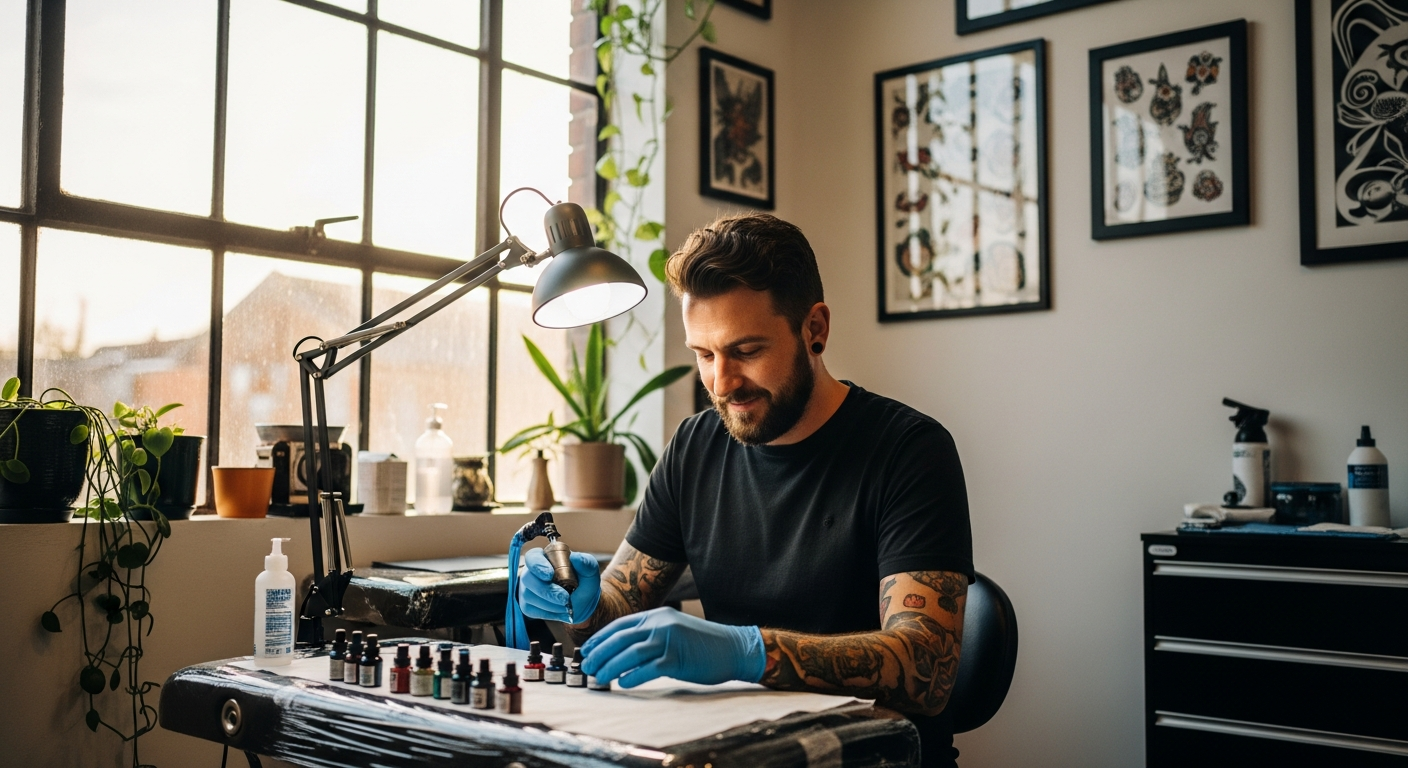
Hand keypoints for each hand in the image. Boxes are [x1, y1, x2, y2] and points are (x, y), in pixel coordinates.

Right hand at [517, 548, 600, 623]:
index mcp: (544, 557)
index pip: (532, 557)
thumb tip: (575, 557)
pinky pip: (531, 610)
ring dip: (550, 603)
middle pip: (528, 579)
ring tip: (567, 605)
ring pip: (529, 596)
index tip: (549, 575)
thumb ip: (586, 563)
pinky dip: (548, 612)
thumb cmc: (584, 582)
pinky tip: (561, 611)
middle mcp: (531, 572)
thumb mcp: (590, 571)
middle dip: (547, 590)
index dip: (537, 566)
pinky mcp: (527, 605)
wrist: (582, 602)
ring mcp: (527, 589)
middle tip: (565, 598)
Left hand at [580, 607, 763, 687]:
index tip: (587, 651)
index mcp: (657, 616)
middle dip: (600, 654)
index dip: (600, 639)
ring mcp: (669, 641)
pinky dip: (632, 677)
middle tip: (587, 668)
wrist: (734, 648)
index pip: (620, 626)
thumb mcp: (673, 630)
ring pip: (629, 654)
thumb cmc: (702, 644)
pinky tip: (622, 684)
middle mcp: (660, 625)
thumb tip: (621, 651)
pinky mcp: (677, 659)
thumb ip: (651, 634)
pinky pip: (647, 669)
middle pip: (620, 639)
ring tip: (599, 678)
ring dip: (610, 667)